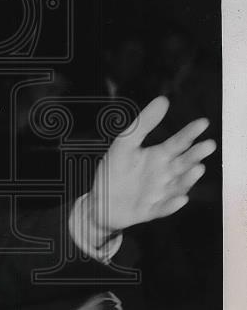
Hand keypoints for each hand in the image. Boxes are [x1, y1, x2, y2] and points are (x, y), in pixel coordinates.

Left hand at [87, 95, 215, 241]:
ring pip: (178, 185)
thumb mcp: (125, 143)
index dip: (190, 133)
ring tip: (197, 168)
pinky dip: (172, 204)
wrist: (100, 201)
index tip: (203, 122)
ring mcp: (160, 193)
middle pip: (183, 163)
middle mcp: (164, 174)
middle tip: (209, 145)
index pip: (178, 143)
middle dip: (196, 154)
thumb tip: (163, 100)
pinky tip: (180, 199)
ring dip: (188, 178)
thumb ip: (143, 124)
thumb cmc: (114, 170)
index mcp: (159, 156)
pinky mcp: (151, 210)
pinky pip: (163, 208)